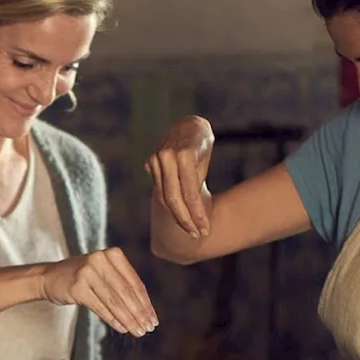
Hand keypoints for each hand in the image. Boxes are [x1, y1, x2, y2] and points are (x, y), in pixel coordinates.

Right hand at [40, 248, 157, 336]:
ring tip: (137, 331)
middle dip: (139, 313)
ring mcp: (88, 272)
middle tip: (148, 328)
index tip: (153, 318)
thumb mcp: (104, 272)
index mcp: (113, 255)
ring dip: (128, 319)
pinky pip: (100, 307)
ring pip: (114, 301)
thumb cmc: (81, 276)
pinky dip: (112, 319)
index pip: (135, 282)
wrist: (49, 277)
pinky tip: (121, 327)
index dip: (145, 303)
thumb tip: (144, 310)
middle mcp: (101, 260)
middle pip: (126, 292)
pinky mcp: (78, 287)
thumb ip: (123, 285)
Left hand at [146, 115, 215, 237]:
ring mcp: (168, 156)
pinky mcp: (183, 153)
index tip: (190, 233)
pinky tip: (203, 215)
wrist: (196, 123)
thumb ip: (173, 183)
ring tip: (203, 229)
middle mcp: (158, 161)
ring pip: (181, 196)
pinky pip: (190, 186)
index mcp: (155, 165)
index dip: (178, 218)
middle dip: (184, 221)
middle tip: (197, 236)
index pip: (165, 199)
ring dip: (193, 216)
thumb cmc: (191, 147)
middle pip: (170, 200)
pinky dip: (197, 204)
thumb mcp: (180, 166)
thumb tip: (169, 205)